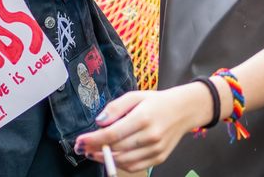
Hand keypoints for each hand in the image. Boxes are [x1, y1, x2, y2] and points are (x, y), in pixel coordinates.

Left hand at [74, 83, 209, 170]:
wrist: (183, 110)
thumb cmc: (156, 102)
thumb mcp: (135, 96)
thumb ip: (115, 108)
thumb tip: (99, 122)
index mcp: (143, 117)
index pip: (112, 134)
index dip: (93, 140)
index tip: (79, 141)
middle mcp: (151, 136)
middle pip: (116, 149)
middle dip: (96, 150)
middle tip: (82, 147)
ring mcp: (156, 149)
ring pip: (124, 161)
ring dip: (105, 160)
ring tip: (93, 153)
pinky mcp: (160, 158)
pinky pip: (135, 166)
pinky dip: (120, 165)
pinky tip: (111, 158)